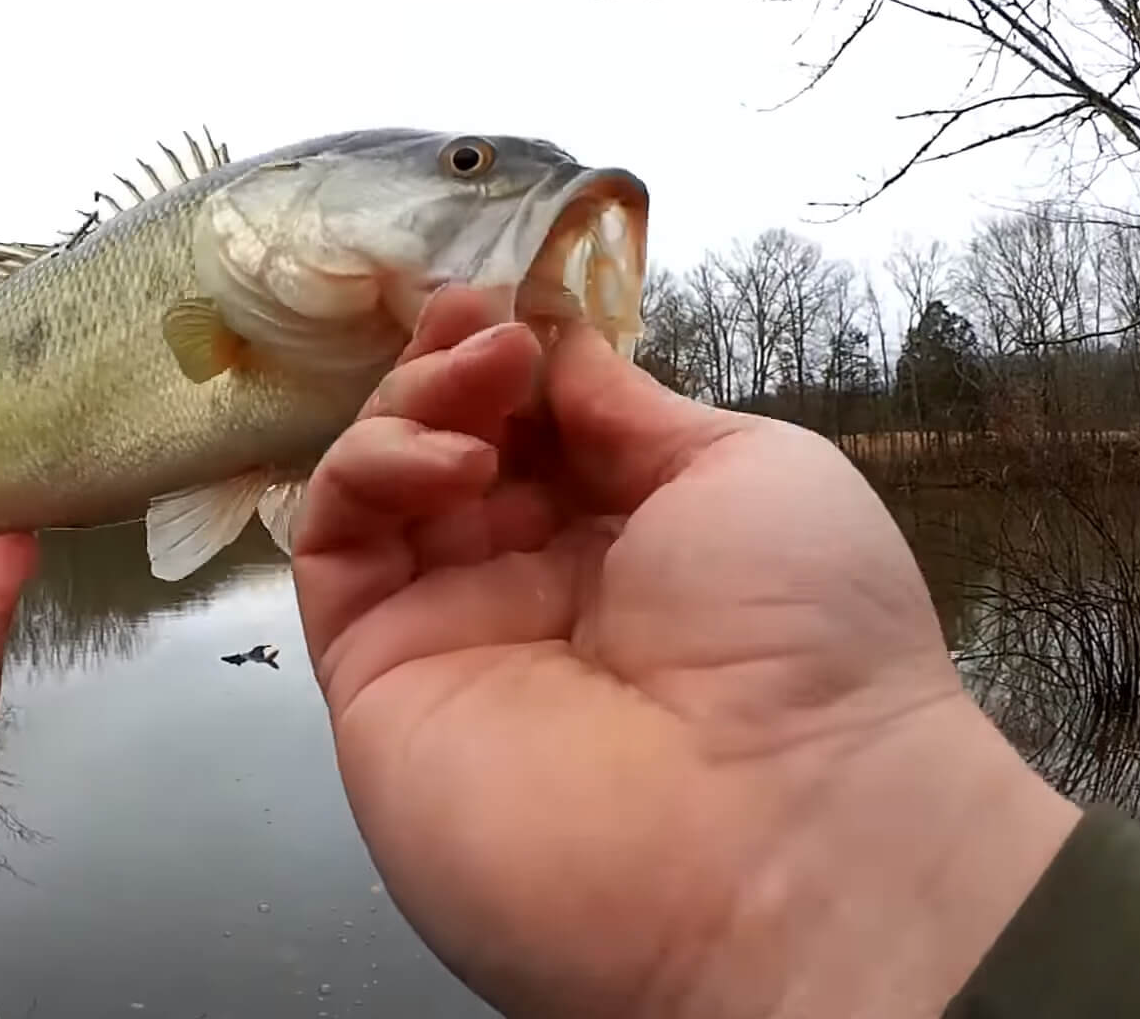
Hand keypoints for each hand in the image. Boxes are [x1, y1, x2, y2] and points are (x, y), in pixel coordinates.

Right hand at [291, 287, 1079, 1017]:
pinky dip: (365, 474)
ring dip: (409, 406)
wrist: (780, 838)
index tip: (517, 301)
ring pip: (378, 487)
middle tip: (484, 328)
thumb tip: (560, 349)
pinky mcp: (374, 678)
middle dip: (455, 364)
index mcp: (634, 545)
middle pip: (449, 443)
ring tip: (476, 384)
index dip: (518, 356)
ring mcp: (449, 633)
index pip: (539, 428)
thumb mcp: (752, 471)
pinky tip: (448, 458)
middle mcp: (534, 588)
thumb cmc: (807, 641)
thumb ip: (632, 407)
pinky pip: (332, 551)